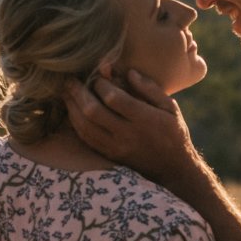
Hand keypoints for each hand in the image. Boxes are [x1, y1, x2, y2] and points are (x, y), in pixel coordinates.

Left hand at [64, 70, 197, 185]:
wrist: (173, 168)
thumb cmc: (173, 132)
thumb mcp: (170, 107)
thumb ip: (150, 88)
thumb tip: (128, 72)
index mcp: (145, 119)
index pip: (115, 99)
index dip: (101, 84)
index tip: (99, 75)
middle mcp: (128, 135)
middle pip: (94, 112)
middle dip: (79, 93)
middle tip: (70, 80)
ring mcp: (116, 147)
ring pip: (85, 126)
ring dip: (72, 107)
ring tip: (66, 92)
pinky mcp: (109, 155)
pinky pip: (86, 139)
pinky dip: (75, 123)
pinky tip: (71, 111)